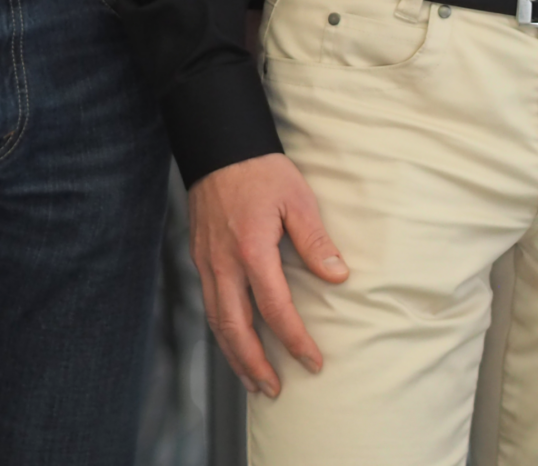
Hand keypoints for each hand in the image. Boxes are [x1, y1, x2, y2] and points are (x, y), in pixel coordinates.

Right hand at [188, 152, 349, 395]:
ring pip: (217, 323)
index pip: (275, 308)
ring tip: (253, 381)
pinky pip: (210, 306)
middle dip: (255, 364)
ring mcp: (207, 264)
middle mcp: (224, 264)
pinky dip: (222, 333)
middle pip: (236, 329)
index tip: (313, 361)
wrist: (219, 148)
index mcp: (252, 250)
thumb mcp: (297, 199)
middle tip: (275, 390)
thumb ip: (315, 240)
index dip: (294, 339)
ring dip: (235, 356)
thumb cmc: (262, 171)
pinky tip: (235, 344)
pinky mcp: (200, 260)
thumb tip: (337, 276)